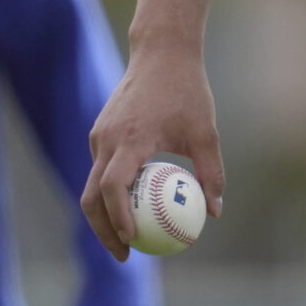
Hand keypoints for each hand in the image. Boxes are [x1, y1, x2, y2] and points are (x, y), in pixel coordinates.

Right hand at [80, 45, 222, 261]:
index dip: (117, 219)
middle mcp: (107, 139)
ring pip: (91, 184)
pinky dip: (109, 192)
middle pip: (91, 196)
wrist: (161, 52)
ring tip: (128, 237)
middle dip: (103, 230)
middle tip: (125, 254)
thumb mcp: (206, 132)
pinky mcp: (100, 131)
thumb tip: (214, 212)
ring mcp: (99, 135)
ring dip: (104, 214)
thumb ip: (211, 172)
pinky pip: (100, 169)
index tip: (132, 242)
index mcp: (130, 139)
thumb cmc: (187, 91)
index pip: (112, 187)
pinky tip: (134, 204)